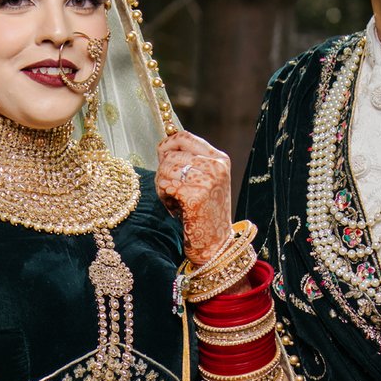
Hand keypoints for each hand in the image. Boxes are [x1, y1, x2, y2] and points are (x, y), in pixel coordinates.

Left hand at [156, 128, 233, 268]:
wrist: (215, 244)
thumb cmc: (206, 213)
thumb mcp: (206, 180)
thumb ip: (191, 161)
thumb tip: (164, 145)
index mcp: (220, 159)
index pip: (185, 137)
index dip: (167, 144)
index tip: (161, 155)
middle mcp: (216, 166)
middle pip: (172, 155)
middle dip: (163, 171)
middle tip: (169, 190)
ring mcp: (207, 180)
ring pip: (166, 169)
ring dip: (162, 186)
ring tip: (173, 201)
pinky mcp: (196, 196)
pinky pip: (166, 186)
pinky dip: (164, 198)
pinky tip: (174, 208)